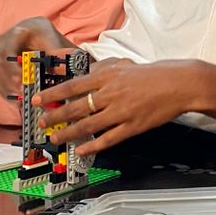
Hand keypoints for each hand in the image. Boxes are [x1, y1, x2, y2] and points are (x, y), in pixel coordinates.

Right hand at [0, 17, 75, 96]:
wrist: (35, 33)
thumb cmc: (44, 36)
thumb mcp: (52, 41)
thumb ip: (56, 55)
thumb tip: (61, 69)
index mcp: (15, 34)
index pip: (8, 50)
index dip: (11, 67)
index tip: (20, 79)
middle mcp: (0, 43)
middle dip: (8, 81)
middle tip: (20, 93)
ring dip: (6, 89)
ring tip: (19, 101)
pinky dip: (5, 92)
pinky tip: (16, 101)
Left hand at [34, 59, 200, 155]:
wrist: (178, 84)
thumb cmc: (152, 74)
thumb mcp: (123, 64)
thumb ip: (103, 68)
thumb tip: (87, 71)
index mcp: (107, 76)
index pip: (73, 86)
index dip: (52, 94)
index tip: (37, 99)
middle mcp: (110, 94)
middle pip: (76, 107)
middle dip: (55, 116)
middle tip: (41, 123)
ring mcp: (121, 112)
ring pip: (88, 125)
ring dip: (69, 133)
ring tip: (56, 138)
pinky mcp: (132, 126)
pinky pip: (108, 138)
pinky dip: (93, 146)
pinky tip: (82, 150)